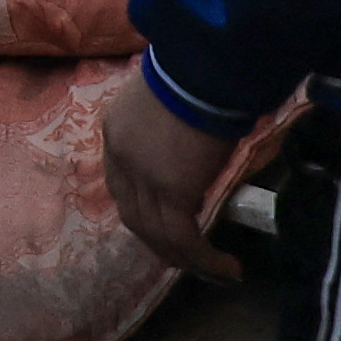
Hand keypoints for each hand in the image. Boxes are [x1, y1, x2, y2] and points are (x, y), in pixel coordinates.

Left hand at [97, 72, 290, 277]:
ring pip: (158, 234)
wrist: (205, 67)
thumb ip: (168, 134)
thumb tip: (192, 159)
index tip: (168, 227)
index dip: (143, 210)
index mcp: (114, 132)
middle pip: (133, 215)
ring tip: (215, 272)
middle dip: (160, 243)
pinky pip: (183, 238)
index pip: (121, 184)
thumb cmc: (197, 76)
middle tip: (188, 260)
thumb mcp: (170, 105)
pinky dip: (203, 258)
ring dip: (185, 259)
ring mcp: (143, 177)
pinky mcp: (172, 192)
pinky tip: (226, 267)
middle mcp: (120, 158)